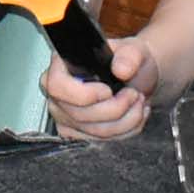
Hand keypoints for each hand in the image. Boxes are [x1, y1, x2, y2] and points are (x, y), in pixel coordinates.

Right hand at [42, 35, 157, 141]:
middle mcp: (58, 94)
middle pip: (79, 114)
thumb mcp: (134, 51)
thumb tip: (121, 69)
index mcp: (62, 67)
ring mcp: (66, 117)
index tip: (108, 91)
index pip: (56, 86)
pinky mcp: (79, 135)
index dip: (83, 94)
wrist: (135, 79)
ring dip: (126, 119)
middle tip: (133, 94)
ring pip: (95, 131)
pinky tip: (133, 115)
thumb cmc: (128, 63)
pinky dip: (126, 130)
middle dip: (116, 108)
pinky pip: (103, 141)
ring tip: (137, 102)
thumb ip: (129, 56)